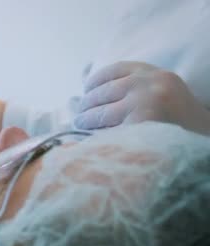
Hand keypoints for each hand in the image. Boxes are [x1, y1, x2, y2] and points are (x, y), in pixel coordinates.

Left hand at [74, 61, 209, 134]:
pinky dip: (94, 137)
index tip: (86, 88)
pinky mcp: (137, 127)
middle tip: (79, 116)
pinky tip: (89, 142)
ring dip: (85, 121)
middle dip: (87, 105)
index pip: (116, 69)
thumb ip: (137, 87)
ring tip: (80, 126)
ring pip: (99, 113)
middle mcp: (149, 85)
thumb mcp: (164, 93)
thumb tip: (90, 91)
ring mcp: (144, 105)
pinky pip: (106, 132)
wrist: (206, 144)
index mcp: (156, 74)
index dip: (96, 80)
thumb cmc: (182, 123)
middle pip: (103, 92)